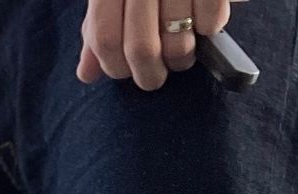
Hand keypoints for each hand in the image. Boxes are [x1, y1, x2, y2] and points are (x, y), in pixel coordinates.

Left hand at [78, 0, 231, 89]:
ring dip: (182, 57)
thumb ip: (99, 30)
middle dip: (150, 74)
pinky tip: (202, 16)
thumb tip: (87, 73)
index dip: (115, 67)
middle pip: (141, 50)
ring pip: (178, 45)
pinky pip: (210, 23)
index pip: (105, 41)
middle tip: (158, 70)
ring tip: (184, 41)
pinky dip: (208, 28)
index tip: (126, 69)